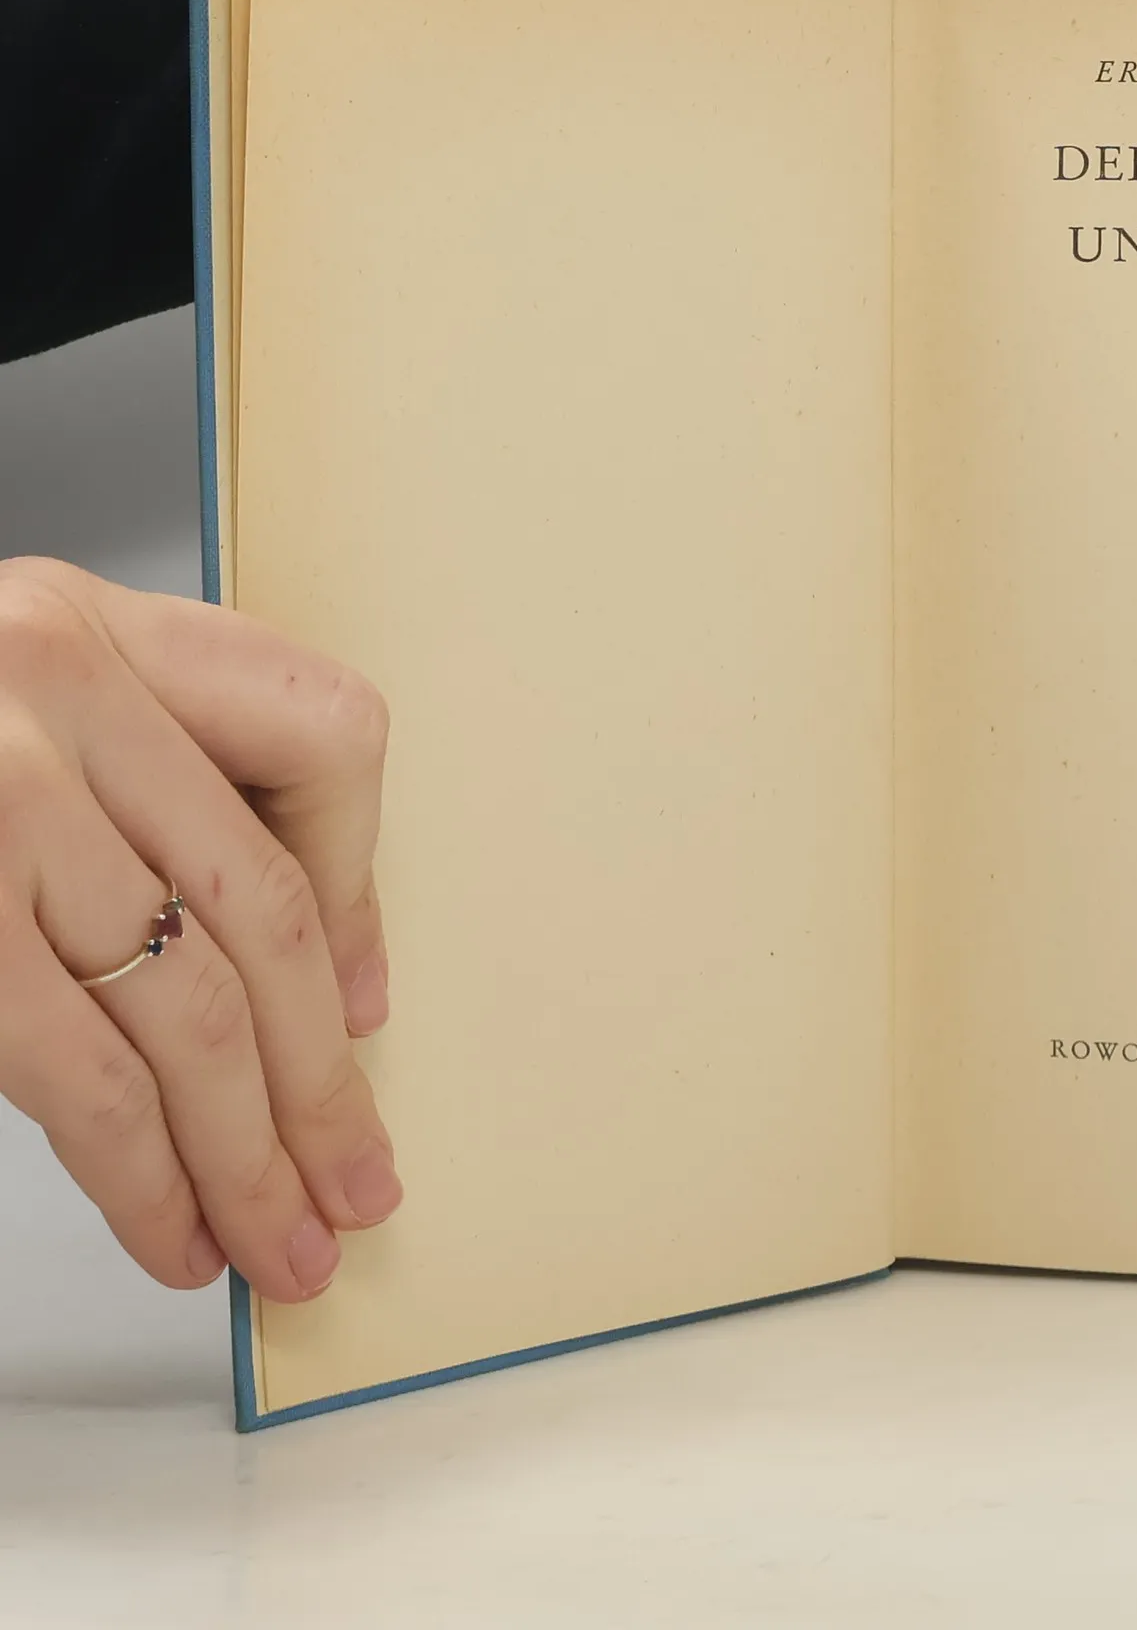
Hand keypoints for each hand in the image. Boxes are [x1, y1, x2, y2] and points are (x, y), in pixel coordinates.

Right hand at [0, 558, 397, 1301]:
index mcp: (95, 624)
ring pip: (185, 1007)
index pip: (325, 734)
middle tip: (359, 1188)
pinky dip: (140, 1173)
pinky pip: (76, 1070)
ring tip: (285, 1247)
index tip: (366, 1015)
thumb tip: (341, 978)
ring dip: (248, 1155)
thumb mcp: (18, 707)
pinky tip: (174, 1230)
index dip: (359, 892)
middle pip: (258, 910)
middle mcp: (50, 689)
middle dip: (320, 1080)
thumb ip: (159, 793)